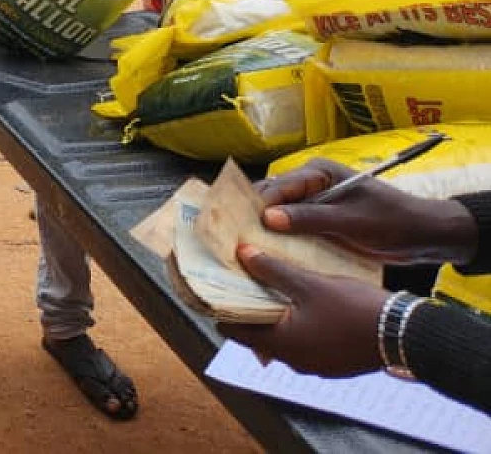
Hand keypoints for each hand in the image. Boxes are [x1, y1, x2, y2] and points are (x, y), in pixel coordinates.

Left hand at [218, 246, 386, 376]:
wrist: (404, 333)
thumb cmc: (354, 308)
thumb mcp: (309, 284)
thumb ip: (271, 270)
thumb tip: (241, 253)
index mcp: (281, 344)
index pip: (233, 330)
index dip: (221, 306)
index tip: (212, 285)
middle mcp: (294, 360)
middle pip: (256, 333)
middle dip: (247, 305)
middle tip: (238, 277)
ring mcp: (315, 363)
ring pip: (281, 336)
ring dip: (272, 312)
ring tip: (265, 282)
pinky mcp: (333, 360)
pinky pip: (303, 340)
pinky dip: (294, 322)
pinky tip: (297, 299)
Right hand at [253, 159, 478, 264]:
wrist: (425, 237)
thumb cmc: (392, 221)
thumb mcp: (351, 221)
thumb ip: (310, 218)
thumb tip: (267, 218)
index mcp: (318, 173)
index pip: (278, 186)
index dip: (257, 204)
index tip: (236, 223)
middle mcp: (312, 186)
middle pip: (273, 199)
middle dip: (254, 216)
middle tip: (232, 237)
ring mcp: (315, 207)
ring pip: (280, 217)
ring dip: (265, 231)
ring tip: (243, 249)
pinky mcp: (321, 226)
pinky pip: (294, 231)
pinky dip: (282, 242)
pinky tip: (269, 257)